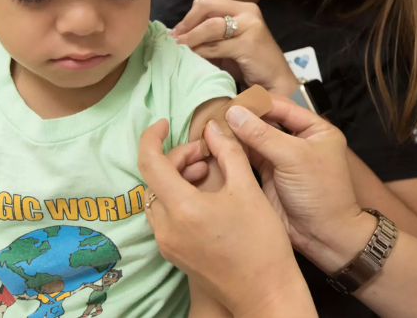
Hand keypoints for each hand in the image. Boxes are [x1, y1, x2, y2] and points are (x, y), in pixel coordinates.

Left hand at [138, 119, 308, 316]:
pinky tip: (203, 194)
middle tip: (206, 154)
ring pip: (158, 195)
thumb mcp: (247, 188)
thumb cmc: (261, 242)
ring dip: (177, 176)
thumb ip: (227, 151)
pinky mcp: (172, 252)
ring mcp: (166, 242)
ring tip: (208, 171)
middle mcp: (165, 227)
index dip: (151, 137)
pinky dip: (177, 195)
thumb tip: (212, 128)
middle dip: (178, 157)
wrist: (266, 294)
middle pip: (155, 177)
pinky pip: (164, 213)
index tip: (163, 123)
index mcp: (182, 208)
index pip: (149, 162)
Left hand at [170, 0, 296, 95]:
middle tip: (173, 40)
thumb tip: (179, 36)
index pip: (207, 4)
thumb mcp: (227, 45)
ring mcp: (250, 26)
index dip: (188, 17)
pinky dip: (200, 51)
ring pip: (210, 27)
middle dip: (186, 25)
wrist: (275, 83)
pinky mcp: (249, 43)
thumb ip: (210, 37)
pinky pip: (216, 46)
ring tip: (178, 49)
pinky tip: (192, 58)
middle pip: (206, 10)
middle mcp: (247, 12)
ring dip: (190, 39)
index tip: (175, 32)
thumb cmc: (249, 65)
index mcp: (242, 8)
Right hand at [225, 97, 371, 272]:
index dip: (257, 103)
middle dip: (243, 117)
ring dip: (236, 132)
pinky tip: (218, 143)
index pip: (281, 106)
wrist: (324, 237)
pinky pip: (248, 154)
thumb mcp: (293, 158)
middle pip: (265, 120)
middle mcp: (297, 138)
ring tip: (214, 127)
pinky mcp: (267, 171)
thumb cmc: (320, 193)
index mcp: (314, 128)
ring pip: (254, 136)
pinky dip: (234, 149)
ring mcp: (281, 155)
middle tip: (218, 114)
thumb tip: (233, 112)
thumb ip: (262, 134)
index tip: (232, 102)